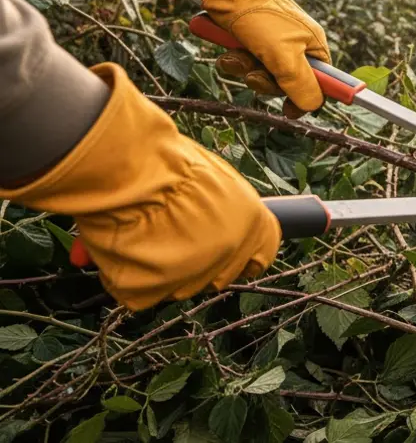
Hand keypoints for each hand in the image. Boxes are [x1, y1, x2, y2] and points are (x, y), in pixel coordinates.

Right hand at [0, 64, 280, 310]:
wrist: (124, 166)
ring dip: (163, 266)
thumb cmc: (164, 159)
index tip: (224, 247)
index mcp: (252, 222)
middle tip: (171, 237)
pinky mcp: (151, 292)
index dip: (242, 254)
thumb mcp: (208, 175)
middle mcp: (230, 253)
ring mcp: (191, 277)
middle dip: (199, 261)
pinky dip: (128, 275)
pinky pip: (142, 291)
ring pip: (179, 284)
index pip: (261, 254)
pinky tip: (119, 247)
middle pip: (219, 274)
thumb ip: (219, 204)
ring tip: (139, 234)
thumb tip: (211, 216)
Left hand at [165, 0, 329, 117]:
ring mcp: (271, 39)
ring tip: (237, 54)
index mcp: (312, 45)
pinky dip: (234, 58)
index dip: (305, 97)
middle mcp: (295, 42)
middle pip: (286, 80)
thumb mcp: (285, 57)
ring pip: (262, 71)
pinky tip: (227, 49)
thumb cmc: (259, 17)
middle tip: (255, 75)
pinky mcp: (250, 36)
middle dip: (266, 81)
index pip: (320, 81)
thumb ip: (302, 86)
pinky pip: (245, 60)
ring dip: (245, 68)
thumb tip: (313, 106)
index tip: (289, 111)